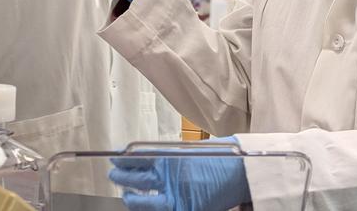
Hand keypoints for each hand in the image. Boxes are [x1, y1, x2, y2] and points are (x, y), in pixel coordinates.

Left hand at [109, 137, 250, 210]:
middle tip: (114, 175)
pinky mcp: (182, 208)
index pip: (138, 158)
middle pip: (135, 179)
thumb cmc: (224, 158)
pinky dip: (148, 208)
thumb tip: (155, 159)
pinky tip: (142, 205)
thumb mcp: (195, 150)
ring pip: (140, 200)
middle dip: (121, 177)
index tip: (116, 158)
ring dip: (130, 196)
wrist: (242, 171)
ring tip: (126, 193)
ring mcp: (174, 195)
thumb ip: (174, 156)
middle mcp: (169, 176)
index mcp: (171, 157)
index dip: (125, 159)